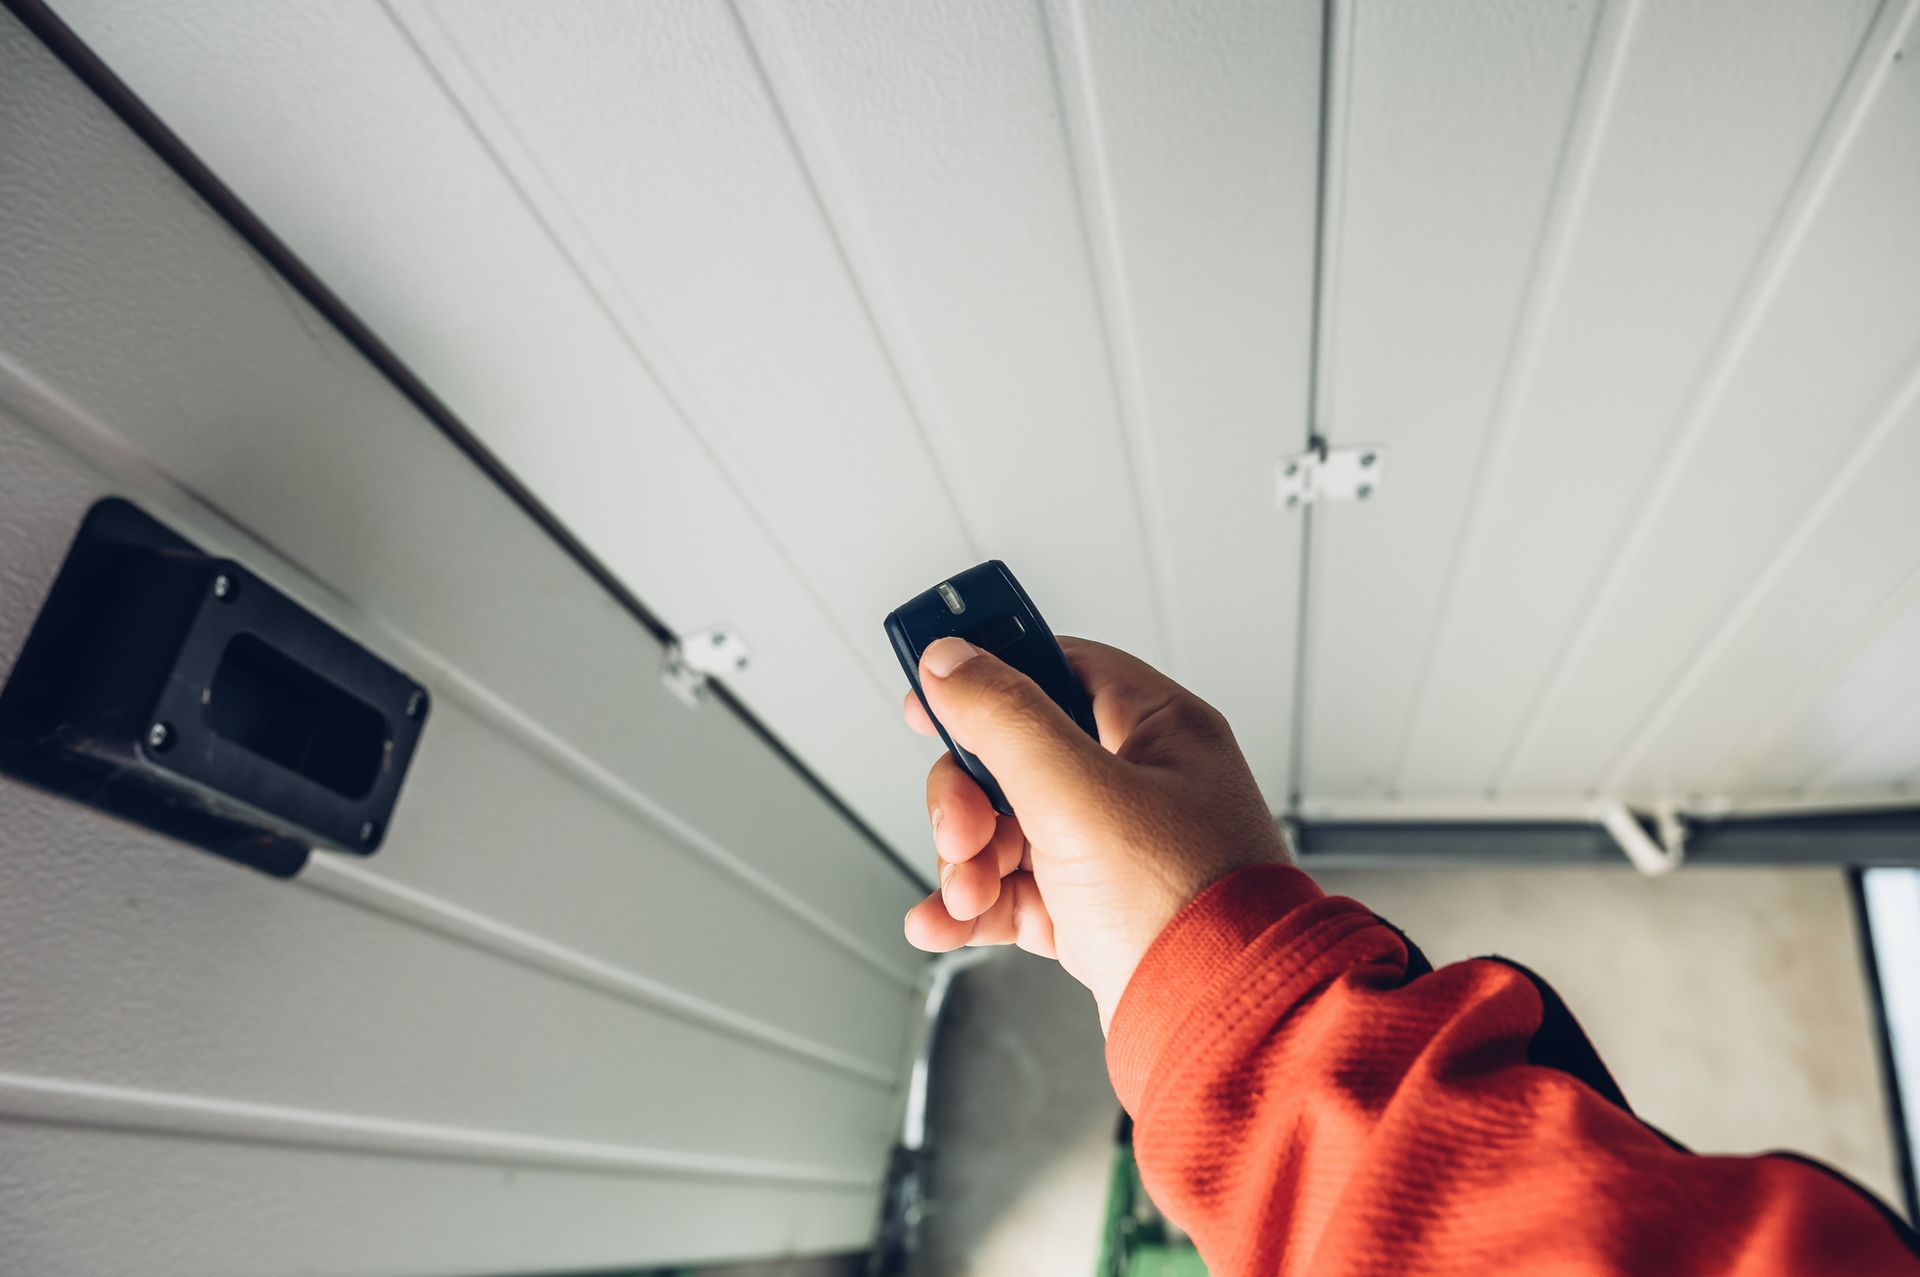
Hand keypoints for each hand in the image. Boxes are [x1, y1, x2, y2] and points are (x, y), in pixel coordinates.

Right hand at [902, 635, 1288, 1027]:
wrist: (1218, 1029)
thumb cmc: (1185, 908)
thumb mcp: (1080, 794)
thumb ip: (1007, 719)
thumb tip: (951, 662)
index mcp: (1160, 732)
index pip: (1062, 668)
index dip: (992, 677)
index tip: (931, 695)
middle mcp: (1141, 786)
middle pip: (1015, 758)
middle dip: (968, 800)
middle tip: (962, 832)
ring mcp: (1115, 852)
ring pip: (1006, 828)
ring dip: (966, 860)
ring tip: (965, 895)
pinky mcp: (1093, 913)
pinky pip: (1014, 892)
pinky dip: (973, 907)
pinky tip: (944, 922)